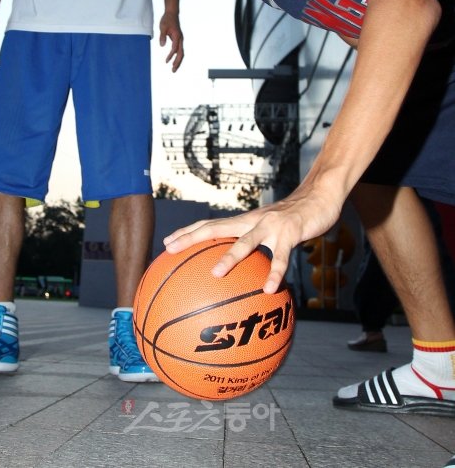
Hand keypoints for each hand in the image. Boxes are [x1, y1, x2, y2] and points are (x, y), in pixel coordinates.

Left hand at [159, 12, 183, 71]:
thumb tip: (161, 46)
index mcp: (177, 36)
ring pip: (181, 53)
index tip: (166, 61)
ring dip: (178, 61)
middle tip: (173, 71)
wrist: (172, 13)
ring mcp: (180, 40)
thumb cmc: (167, 20)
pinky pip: (179, 50)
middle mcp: (180, 39)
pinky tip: (173, 61)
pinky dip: (177, 56)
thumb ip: (162, 36)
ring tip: (173, 69)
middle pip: (181, 53)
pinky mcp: (178, 40)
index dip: (171, 55)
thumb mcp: (162, 27)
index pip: (175, 49)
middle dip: (177, 63)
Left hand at [164, 184, 343, 292]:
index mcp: (245, 221)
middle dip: (191, 237)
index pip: (210, 225)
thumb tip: (242, 271)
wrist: (320, 197)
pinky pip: (281, 257)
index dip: (188, 232)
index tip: (167, 243)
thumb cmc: (295, 218)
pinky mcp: (290, 233)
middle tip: (169, 248)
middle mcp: (252, 220)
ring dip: (230, 257)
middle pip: (216, 228)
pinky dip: (274, 273)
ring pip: (246, 242)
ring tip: (216, 274)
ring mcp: (271, 225)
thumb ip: (257, 245)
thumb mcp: (271, 230)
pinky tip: (269, 290)